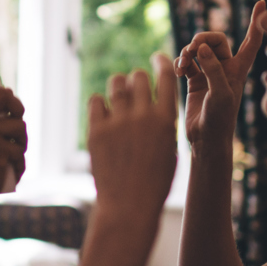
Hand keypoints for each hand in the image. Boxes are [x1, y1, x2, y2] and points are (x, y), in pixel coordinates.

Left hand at [87, 54, 177, 223]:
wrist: (129, 206)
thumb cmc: (155, 182)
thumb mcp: (170, 149)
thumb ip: (163, 122)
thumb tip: (154, 101)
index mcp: (166, 120)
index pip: (165, 76)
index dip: (162, 63)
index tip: (157, 59)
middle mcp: (142, 116)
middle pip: (138, 77)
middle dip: (138, 80)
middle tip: (136, 90)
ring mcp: (118, 122)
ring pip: (116, 84)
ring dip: (119, 86)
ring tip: (119, 97)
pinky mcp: (96, 131)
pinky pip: (96, 100)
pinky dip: (100, 102)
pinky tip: (104, 112)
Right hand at [173, 0, 265, 151]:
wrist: (206, 139)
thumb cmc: (220, 119)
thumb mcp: (220, 93)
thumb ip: (212, 69)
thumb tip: (200, 48)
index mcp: (239, 70)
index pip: (251, 41)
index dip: (257, 22)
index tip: (263, 2)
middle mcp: (225, 68)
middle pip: (215, 40)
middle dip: (202, 40)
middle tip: (192, 49)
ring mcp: (209, 73)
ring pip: (198, 50)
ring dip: (188, 52)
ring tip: (182, 64)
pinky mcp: (195, 80)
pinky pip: (186, 61)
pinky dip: (180, 62)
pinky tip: (177, 71)